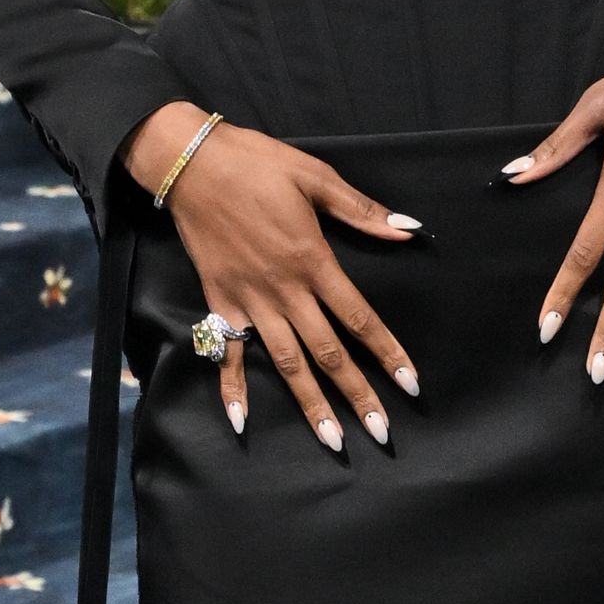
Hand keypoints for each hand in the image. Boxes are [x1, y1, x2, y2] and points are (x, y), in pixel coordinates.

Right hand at [128, 103, 418, 450]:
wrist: (192, 163)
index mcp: (313, 260)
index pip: (359, 317)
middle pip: (327, 352)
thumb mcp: (316, 176)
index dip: (387, 352)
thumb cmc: (258, 164)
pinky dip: (231, 387)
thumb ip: (361, 210)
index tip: (410, 384)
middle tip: (381, 432)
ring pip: (286, 362)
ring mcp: (249, 300)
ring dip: (310, 404)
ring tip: (333, 440)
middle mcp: (284, 290)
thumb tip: (408, 227)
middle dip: (356, 394)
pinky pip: (225, 352)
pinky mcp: (219, 301)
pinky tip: (241, 421)